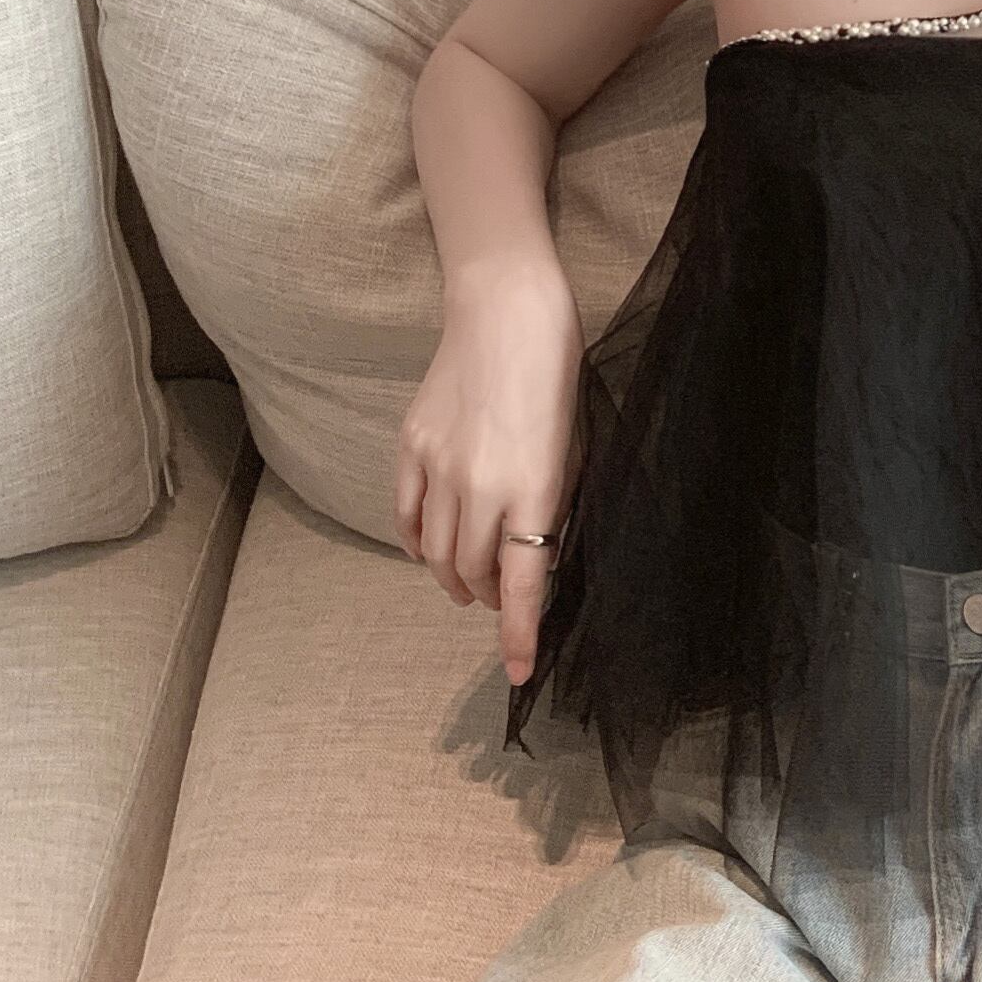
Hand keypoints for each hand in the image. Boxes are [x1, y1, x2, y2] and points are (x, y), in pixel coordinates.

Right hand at [393, 265, 583, 690]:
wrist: (508, 309)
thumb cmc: (559, 373)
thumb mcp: (576, 445)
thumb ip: (555, 500)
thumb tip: (541, 544)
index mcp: (534, 489)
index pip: (522, 581)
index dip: (518, 633)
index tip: (518, 672)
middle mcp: (481, 487)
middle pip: (472, 572)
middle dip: (486, 601)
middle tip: (499, 608)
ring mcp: (439, 466)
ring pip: (434, 551)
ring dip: (452, 577)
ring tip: (466, 586)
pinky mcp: (411, 446)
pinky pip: (405, 514)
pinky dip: (415, 543)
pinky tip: (427, 552)